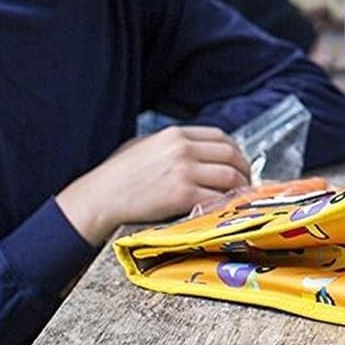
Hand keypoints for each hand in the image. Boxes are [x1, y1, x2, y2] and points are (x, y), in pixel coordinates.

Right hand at [57, 126, 252, 244]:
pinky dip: (227, 204)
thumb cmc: (117, 176)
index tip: (238, 163)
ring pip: (229, 176)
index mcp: (176, 134)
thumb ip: (173, 145)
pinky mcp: (181, 194)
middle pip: (231, 155)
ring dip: (240, 189)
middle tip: (246, 183)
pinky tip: (227, 210)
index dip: (235, 152)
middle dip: (244, 170)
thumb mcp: (146, 145)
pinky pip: (216, 198)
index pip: (220, 137)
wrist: (98, 197)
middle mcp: (183, 148)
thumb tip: (197, 151)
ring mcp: (184, 170)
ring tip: (239, 198)